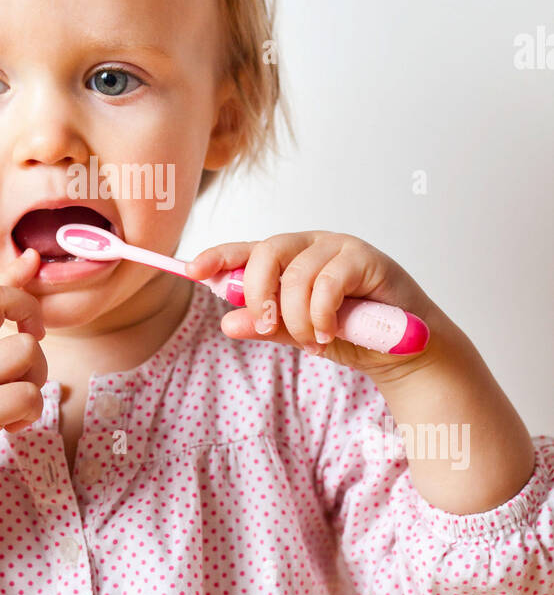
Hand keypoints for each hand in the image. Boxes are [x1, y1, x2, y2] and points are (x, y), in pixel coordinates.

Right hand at [0, 248, 47, 510]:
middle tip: (33, 344)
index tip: (32, 261)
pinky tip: (12, 426)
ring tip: (19, 400)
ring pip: (25, 352)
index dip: (12, 274)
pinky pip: (26, 396)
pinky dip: (30, 412)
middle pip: (0, 302)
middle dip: (32, 316)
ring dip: (36, 376)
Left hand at [185, 230, 442, 377]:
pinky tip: (329, 333)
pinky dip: (321, 313)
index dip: (217, 257)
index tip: (190, 271)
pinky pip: (328, 282)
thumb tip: (227, 322)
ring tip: (313, 339)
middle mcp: (311, 245)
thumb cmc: (351, 334)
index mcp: (289, 258)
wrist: (403, 350)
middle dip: (259, 294)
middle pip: (267, 252)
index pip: (246, 250)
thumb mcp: (299, 333)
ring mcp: (339, 247)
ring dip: (297, 316)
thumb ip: (267, 326)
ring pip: (296, 273)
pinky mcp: (366, 259)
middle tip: (270, 327)